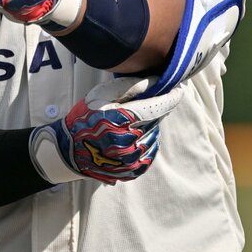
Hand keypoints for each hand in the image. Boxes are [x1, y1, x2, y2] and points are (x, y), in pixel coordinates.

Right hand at [31, 81, 182, 183]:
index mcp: (122, 120)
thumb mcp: (101, 94)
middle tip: (143, 103)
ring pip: (154, 134)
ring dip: (149, 125)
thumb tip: (156, 80)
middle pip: (157, 119)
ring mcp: (134, 158)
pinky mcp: (135, 170)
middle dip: (155, 109)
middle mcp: (131, 141)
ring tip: (130, 123)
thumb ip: (129, 86)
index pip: (158, 106)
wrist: (70, 151)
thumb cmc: (86, 117)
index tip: (180, 88)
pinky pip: (150, 150)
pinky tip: (131, 136)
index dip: (172, 96)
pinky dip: (146, 140)